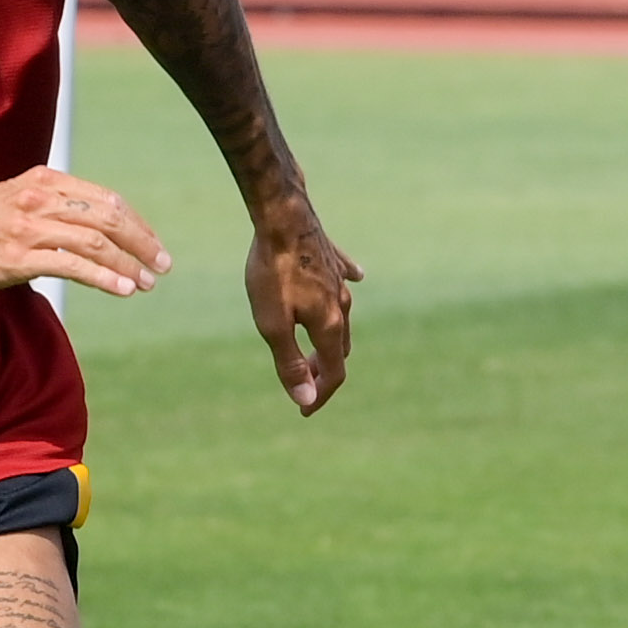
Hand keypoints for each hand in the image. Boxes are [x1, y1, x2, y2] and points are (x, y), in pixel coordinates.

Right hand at [0, 168, 170, 297]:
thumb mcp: (20, 198)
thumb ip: (58, 204)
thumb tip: (102, 225)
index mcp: (45, 180)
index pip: (107, 199)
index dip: (136, 223)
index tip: (153, 244)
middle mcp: (40, 199)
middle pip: (108, 218)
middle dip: (142, 243)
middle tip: (162, 265)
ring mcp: (28, 228)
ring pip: (96, 242)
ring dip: (129, 264)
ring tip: (146, 282)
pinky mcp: (18, 258)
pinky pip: (73, 266)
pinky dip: (104, 278)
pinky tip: (123, 288)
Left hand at [248, 201, 360, 411]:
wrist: (283, 216)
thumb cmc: (272, 271)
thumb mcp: (272, 324)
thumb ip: (289, 363)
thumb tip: (305, 400)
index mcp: (329, 325)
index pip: (334, 373)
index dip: (319, 395)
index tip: (303, 410)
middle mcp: (343, 305)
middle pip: (339, 348)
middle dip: (322, 369)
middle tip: (300, 379)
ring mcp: (339, 280)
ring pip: (343, 317)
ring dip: (330, 338)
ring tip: (312, 345)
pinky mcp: (332, 257)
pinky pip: (347, 276)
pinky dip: (349, 285)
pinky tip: (356, 278)